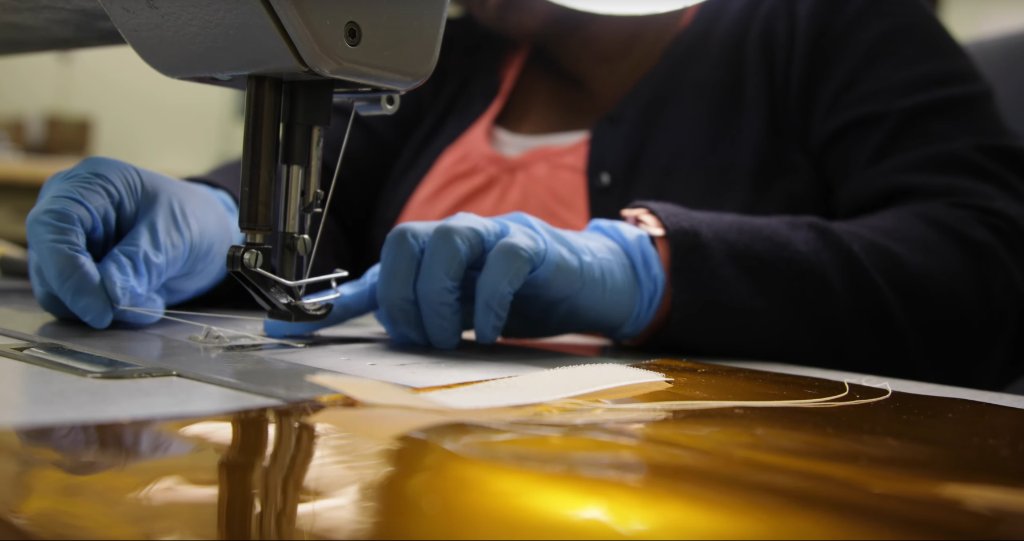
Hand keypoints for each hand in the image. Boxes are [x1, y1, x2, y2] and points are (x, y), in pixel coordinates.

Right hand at [26, 157, 240, 327]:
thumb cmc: (192, 219)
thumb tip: (108, 296)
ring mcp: (68, 244)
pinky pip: (76, 305)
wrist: (207, 233)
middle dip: (93, 297)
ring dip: (106, 309)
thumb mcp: (175, 235)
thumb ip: (140, 262)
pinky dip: (111, 312)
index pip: (53, 227)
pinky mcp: (76, 273)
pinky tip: (147, 302)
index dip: (69, 273)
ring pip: (58, 292)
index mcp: (89, 185)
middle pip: (49, 265)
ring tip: (153, 302)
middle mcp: (67, 212)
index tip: (100, 311)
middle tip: (144, 307)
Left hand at [266, 212, 665, 347]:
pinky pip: (504, 257)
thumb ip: (409, 315)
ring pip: (448, 239)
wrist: (587, 285)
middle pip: (405, 240)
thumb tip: (349, 337)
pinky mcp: (534, 244)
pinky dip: (490, 297)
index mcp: (433, 252)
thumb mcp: (457, 310)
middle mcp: (458, 234)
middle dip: (404, 299)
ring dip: (440, 297)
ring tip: (451, 337)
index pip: (376, 267)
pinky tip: (491, 328)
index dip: (332, 300)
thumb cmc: (518, 296)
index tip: (285, 332)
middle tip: (421, 339)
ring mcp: (495, 233)